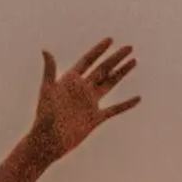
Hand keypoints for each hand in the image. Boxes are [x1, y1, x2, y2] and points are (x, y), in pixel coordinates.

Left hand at [30, 35, 139, 160]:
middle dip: (116, 58)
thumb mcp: (47, 90)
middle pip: (103, 69)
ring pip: (110, 84)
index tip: (110, 40)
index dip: (98, 50)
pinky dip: (126, 105)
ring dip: (121, 73)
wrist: (49, 141)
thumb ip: (50, 70)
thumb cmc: (44, 116)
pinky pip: (114, 109)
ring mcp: (90, 103)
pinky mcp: (95, 118)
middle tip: (129, 47)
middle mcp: (82, 89)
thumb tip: (45, 50)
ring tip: (133, 61)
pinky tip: (137, 98)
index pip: (88, 61)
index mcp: (70, 81)